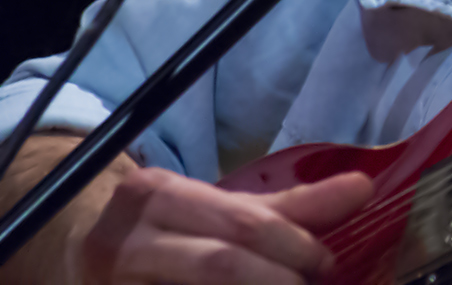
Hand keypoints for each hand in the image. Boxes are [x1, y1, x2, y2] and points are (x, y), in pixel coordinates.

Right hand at [72, 165, 371, 284]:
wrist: (76, 254)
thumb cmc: (167, 231)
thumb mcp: (220, 210)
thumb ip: (289, 207)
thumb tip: (363, 187)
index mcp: (157, 193)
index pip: (241, 223)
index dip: (295, 246)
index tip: (329, 265)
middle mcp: (125, 238)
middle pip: (220, 264)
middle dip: (281, 279)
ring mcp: (113, 281)